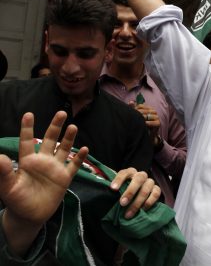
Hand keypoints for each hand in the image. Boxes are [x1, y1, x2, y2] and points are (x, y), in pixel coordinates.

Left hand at [0, 112, 87, 255]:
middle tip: (62, 113)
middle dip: (55, 126)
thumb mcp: (7, 186)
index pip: (27, 141)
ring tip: (73, 127)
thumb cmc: (15, 199)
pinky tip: (84, 149)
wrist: (29, 216)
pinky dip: (79, 158)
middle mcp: (42, 161)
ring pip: (63, 149)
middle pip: (49, 139)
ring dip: (68, 138)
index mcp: (27, 161)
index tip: (28, 114)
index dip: (27, 128)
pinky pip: (73, 165)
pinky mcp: (64, 178)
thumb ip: (3, 172)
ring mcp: (54, 168)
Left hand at [110, 168, 160, 218]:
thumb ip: (110, 187)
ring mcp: (150, 182)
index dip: (119, 180)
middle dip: (130, 192)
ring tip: (129, 213)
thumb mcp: (117, 188)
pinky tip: (142, 210)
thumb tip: (99, 185)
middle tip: (122, 203)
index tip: (112, 189)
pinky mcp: (157, 189)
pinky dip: (149, 202)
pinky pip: (156, 193)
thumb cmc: (123, 192)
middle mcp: (141, 175)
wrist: (137, 197)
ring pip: (147, 188)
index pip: (124, 173)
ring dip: (138, 201)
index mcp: (130, 173)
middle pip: (138, 179)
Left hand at [129, 102, 161, 148]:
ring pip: (148, 116)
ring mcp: (156, 117)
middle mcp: (153, 111)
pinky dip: (148, 123)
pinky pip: (152, 122)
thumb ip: (134, 109)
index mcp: (148, 108)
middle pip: (144, 111)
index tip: (130, 114)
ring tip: (137, 122)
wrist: (147, 135)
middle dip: (137, 114)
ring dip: (142, 118)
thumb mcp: (137, 116)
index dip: (134, 109)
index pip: (140, 106)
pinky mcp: (158, 123)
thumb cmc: (141, 125)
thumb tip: (130, 102)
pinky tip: (143, 125)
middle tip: (132, 118)